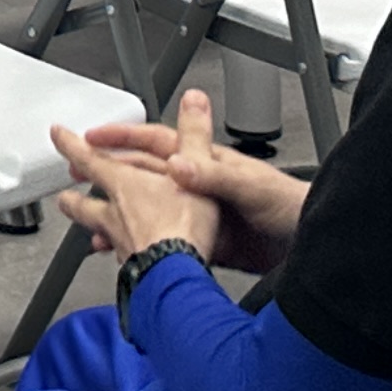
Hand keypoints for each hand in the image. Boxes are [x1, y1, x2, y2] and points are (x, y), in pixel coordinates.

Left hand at [53, 102, 219, 268]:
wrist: (178, 276)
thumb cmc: (183, 227)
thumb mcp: (195, 169)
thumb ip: (194, 134)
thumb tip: (194, 102)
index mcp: (125, 185)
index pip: (89, 158)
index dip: (71, 144)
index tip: (57, 135)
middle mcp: (116, 215)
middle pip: (84, 204)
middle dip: (73, 197)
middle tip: (65, 195)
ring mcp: (122, 245)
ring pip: (98, 234)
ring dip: (91, 231)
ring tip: (89, 236)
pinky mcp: (135, 271)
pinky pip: (121, 261)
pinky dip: (121, 258)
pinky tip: (126, 263)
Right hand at [66, 90, 306, 276]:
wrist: (312, 247)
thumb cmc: (291, 208)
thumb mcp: (250, 187)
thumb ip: (213, 175)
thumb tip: (177, 164)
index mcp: (208, 163)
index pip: (158, 142)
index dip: (124, 137)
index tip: (93, 137)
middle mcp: (200, 186)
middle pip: (146, 174)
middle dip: (110, 171)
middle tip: (79, 172)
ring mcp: (202, 215)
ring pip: (151, 210)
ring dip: (121, 214)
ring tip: (92, 222)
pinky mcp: (208, 243)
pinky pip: (166, 240)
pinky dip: (144, 244)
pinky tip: (130, 253)